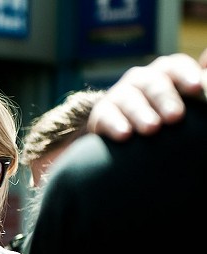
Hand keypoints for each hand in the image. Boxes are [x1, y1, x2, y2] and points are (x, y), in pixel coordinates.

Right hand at [89, 52, 206, 139]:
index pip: (175, 66)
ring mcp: (120, 95)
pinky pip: (105, 115)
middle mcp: (142, 80)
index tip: (196, 88)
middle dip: (164, 98)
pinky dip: (115, 124)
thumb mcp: (187, 102)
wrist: (130, 142)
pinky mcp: (101, 114)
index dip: (185, 74)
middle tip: (175, 116)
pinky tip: (125, 135)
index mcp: (167, 74)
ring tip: (152, 129)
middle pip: (153, 81)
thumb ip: (201, 85)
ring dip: (141, 113)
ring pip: (129, 98)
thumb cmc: (168, 121)